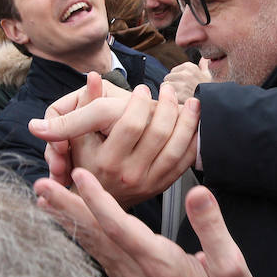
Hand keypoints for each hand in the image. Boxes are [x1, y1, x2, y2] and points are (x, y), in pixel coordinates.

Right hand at [32, 77, 199, 205]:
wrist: (100, 200)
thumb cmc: (87, 164)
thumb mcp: (79, 137)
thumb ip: (85, 106)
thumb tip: (92, 77)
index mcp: (108, 161)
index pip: (130, 125)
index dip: (139, 103)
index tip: (142, 88)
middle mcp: (130, 174)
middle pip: (158, 133)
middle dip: (167, 106)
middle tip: (167, 89)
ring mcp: (149, 182)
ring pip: (176, 147)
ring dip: (188, 121)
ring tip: (191, 102)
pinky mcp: (163, 185)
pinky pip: (185, 161)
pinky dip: (194, 142)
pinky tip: (197, 125)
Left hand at [35, 169, 259, 276]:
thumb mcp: (232, 264)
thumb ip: (212, 227)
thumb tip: (197, 193)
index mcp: (161, 263)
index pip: (120, 227)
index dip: (98, 200)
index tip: (79, 176)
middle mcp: (140, 274)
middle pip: (96, 236)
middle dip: (67, 208)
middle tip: (40, 185)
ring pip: (94, 248)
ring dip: (69, 223)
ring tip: (45, 203)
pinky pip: (101, 258)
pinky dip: (82, 238)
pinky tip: (74, 230)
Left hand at [164, 60, 211, 103]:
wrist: (212, 104)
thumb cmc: (209, 92)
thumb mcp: (209, 76)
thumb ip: (204, 66)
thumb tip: (203, 59)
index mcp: (191, 67)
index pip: (173, 71)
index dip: (177, 79)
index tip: (185, 85)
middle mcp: (186, 74)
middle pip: (168, 78)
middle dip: (173, 85)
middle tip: (183, 92)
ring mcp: (182, 85)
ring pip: (165, 87)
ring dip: (171, 93)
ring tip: (181, 97)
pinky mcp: (179, 97)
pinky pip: (167, 97)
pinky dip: (172, 101)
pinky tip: (180, 103)